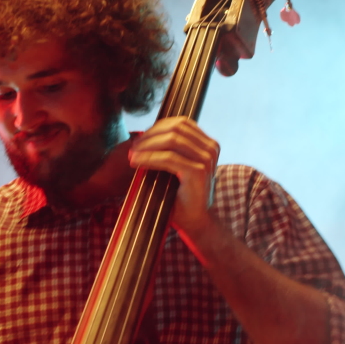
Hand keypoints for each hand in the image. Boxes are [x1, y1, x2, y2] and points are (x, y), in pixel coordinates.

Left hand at [128, 117, 219, 240]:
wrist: (195, 220)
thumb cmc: (182, 194)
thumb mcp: (179, 166)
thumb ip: (170, 149)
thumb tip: (143, 134)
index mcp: (208, 144)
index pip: (180, 123)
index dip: (157, 127)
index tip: (140, 138)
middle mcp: (211, 148)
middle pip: (175, 128)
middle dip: (150, 135)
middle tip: (133, 146)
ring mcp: (206, 159)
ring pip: (171, 140)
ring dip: (147, 145)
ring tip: (133, 154)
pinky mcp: (198, 172)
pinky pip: (169, 158)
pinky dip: (149, 158)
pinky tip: (137, 162)